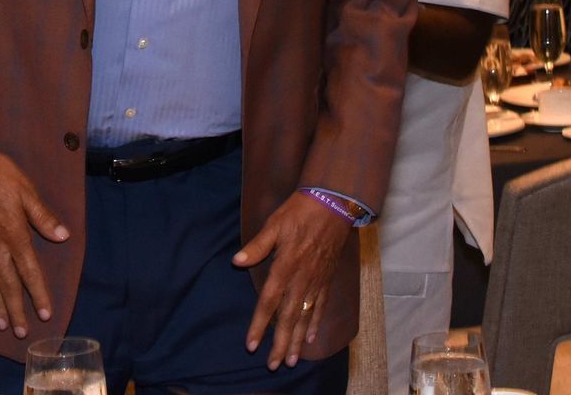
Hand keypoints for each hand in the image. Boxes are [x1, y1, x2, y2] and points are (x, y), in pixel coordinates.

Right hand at [0, 151, 69, 338]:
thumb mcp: (26, 190)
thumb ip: (43, 216)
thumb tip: (64, 236)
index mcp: (15, 236)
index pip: (30, 273)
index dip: (39, 295)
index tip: (46, 314)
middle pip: (9, 286)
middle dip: (16, 310)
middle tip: (20, 333)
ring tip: (1, 324)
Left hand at [235, 192, 353, 368]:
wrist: (334, 205)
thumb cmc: (300, 212)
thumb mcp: (274, 224)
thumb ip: (258, 246)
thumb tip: (236, 261)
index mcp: (285, 267)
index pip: (268, 302)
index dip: (260, 325)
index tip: (252, 345)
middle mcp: (301, 279)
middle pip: (288, 317)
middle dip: (280, 343)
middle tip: (274, 365)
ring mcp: (315, 281)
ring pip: (305, 317)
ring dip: (297, 340)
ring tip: (291, 360)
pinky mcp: (326, 279)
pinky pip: (320, 306)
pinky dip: (315, 323)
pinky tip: (309, 337)